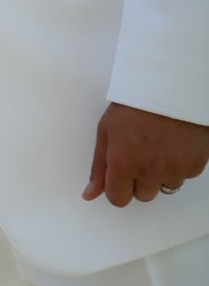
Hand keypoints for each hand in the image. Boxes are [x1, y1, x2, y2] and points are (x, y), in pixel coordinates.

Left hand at [83, 102, 208, 206]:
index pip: (118, 200)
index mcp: (124, 164)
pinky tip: (175, 143)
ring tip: (159, 145)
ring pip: (166, 186)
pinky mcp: (196, 163)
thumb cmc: (133, 105)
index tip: (121, 173)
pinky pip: (186, 175)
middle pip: (143, 195)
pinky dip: (181, 164)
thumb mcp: (106, 132)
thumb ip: (99, 167)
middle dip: (140, 179)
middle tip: (141, 153)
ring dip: (162, 173)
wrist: (170, 85)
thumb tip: (88, 195)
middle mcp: (151, 171)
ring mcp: (176, 169)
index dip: (118, 187)